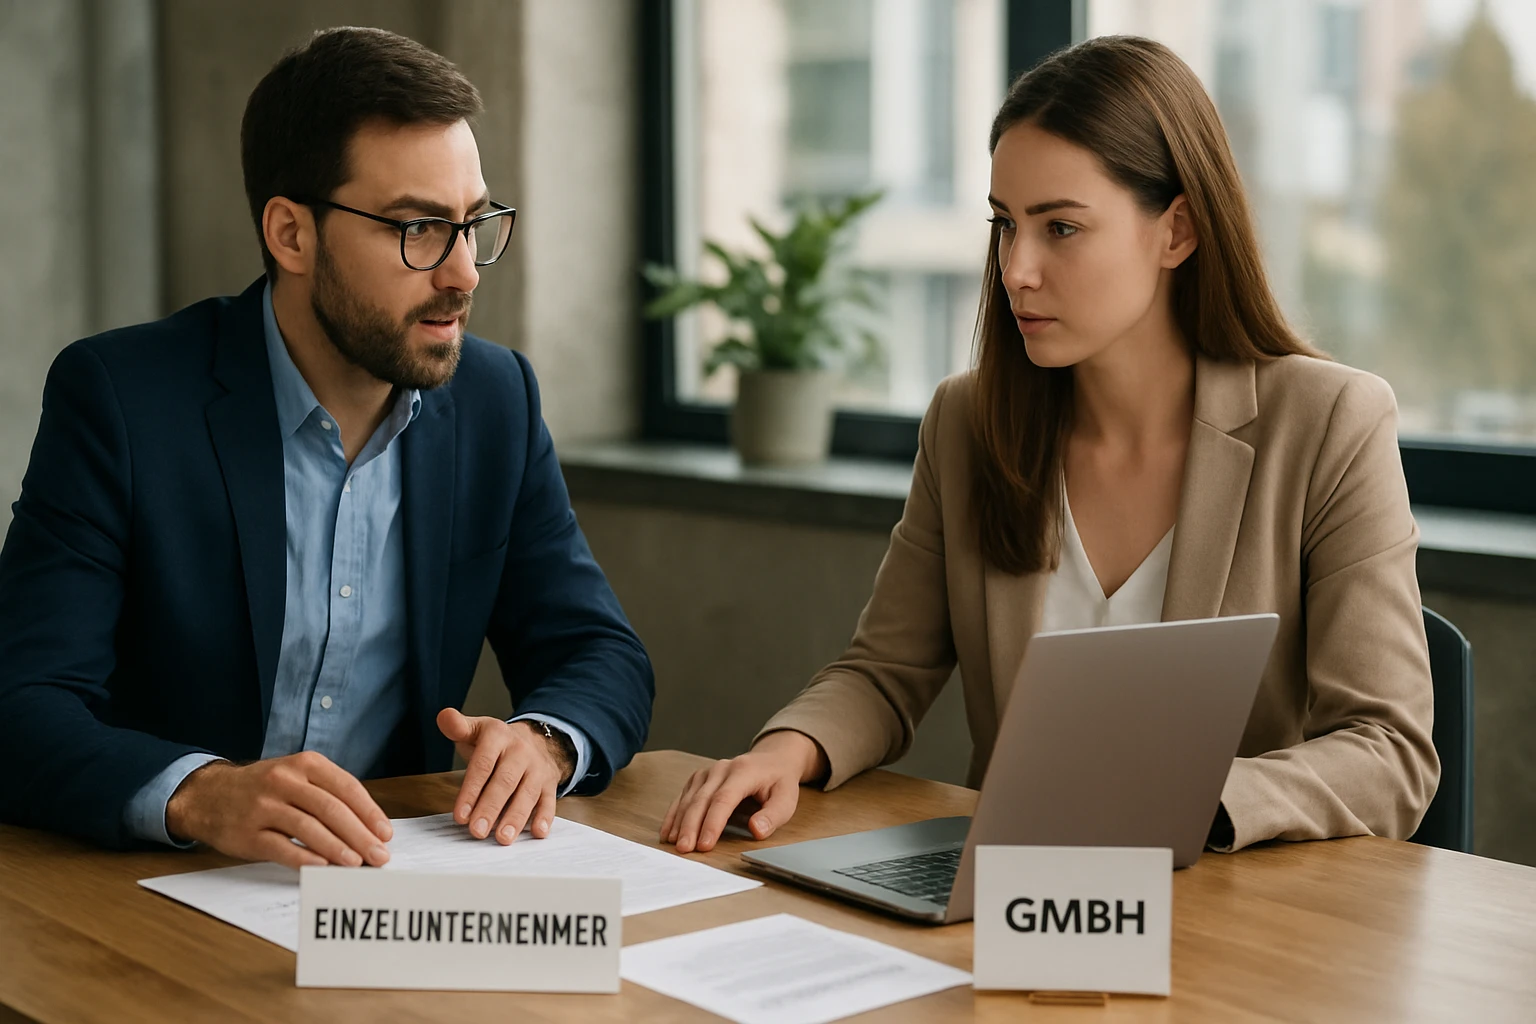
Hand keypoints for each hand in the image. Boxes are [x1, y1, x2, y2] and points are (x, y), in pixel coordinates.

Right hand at [165, 752, 393, 868]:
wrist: (208, 794)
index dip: (370, 812)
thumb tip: (368, 827)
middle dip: (360, 835)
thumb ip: (328, 793)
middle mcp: (284, 781)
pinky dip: (305, 858)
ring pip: (308, 828)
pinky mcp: (247, 833)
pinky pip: (281, 847)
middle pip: (331, 809)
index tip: (386, 834)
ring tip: (357, 864)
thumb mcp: (296, 775)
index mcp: (304, 764)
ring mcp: (264, 806)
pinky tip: (323, 867)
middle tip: (379, 855)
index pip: (346, 788)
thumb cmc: (264, 788)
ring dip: (337, 848)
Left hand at [437, 708, 571, 844]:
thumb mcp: (476, 730)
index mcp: (498, 736)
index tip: (460, 815)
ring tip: (503, 838)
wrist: (535, 741)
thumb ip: (458, 727)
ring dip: (516, 817)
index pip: (483, 765)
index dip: (471, 790)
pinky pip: (549, 801)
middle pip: (505, 782)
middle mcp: (520, 751)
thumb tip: (444, 716)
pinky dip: (544, 818)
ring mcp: (537, 769)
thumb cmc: (496, 744)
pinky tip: (537, 832)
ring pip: (527, 794)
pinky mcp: (549, 784)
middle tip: (477, 831)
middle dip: (491, 808)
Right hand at [660, 730, 827, 853]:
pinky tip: (668, 832)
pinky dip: (674, 815)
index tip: (705, 845)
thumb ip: (772, 815)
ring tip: (675, 844)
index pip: (724, 799)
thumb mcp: (787, 799)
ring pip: (689, 798)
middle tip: (684, 849)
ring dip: (679, 822)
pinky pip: (683, 797)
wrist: (771, 761)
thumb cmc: (778, 783)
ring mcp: (708, 772)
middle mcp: (721, 768)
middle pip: (701, 799)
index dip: (713, 823)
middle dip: (691, 826)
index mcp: (743, 771)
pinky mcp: (699, 779)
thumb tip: (756, 830)